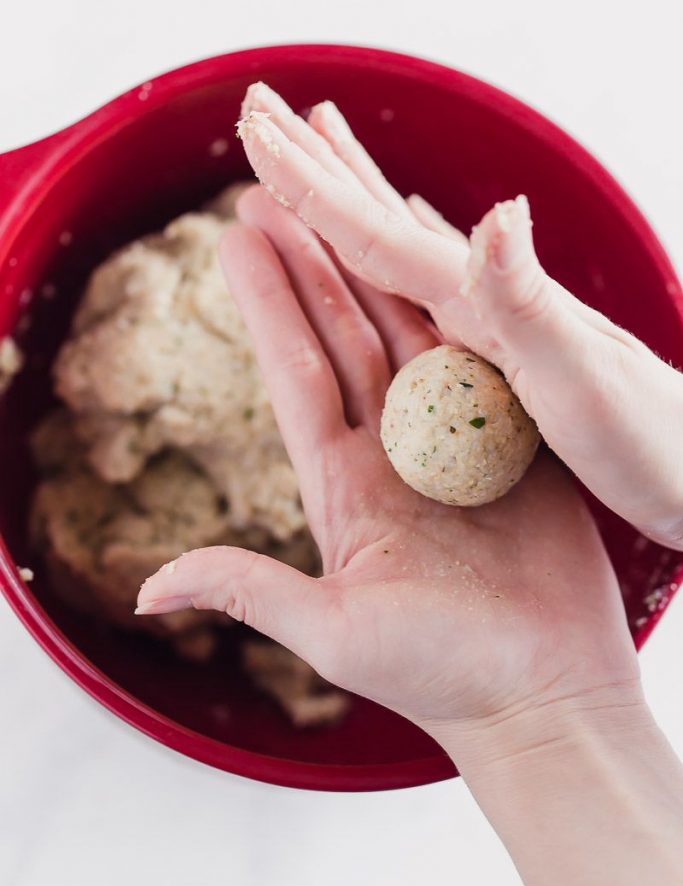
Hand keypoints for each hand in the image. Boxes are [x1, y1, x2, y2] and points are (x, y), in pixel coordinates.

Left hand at [137, 187, 638, 739]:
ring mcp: (455, 445)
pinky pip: (487, 360)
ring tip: (350, 197)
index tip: (237, 238)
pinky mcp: (515, 446)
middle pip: (346, 335)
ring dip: (379, 266)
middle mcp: (394, 456)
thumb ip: (247, 591)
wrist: (544, 697)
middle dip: (312, 260)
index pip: (297, 375)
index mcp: (346, 489)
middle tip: (277, 189)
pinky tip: (447, 261)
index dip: (268, 303)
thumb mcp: (332, 634)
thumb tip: (147, 592)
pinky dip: (467, 306)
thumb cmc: (443, 677)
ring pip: (411, 334)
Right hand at [235, 83, 682, 549]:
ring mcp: (497, 319)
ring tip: (322, 146)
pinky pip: (436, 285)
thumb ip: (528, 301)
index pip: (374, 232)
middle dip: (316, 167)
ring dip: (354, 194)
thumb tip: (494, 209)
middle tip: (260, 106)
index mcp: (481, 305)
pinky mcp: (509, 348)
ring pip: (403, 243)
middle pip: (380, 220)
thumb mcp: (585, 379)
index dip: (310, 183)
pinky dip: (409, 249)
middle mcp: (486, 298)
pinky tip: (411, 229)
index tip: (251, 126)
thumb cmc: (649, 443)